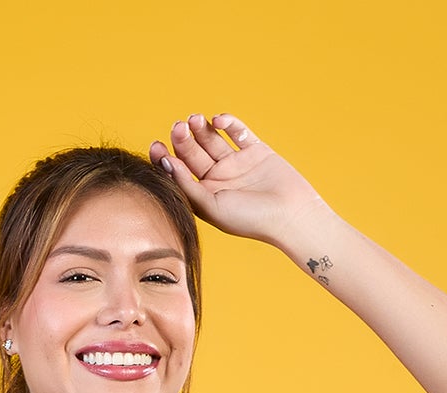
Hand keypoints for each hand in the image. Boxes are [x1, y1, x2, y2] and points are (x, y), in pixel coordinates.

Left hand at [149, 114, 327, 245]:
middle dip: (183, 139)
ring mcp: (236, 163)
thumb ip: (187, 187)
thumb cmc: (250, 219)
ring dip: (201, 128)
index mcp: (204, 195)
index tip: (156, 146)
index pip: (178, 173)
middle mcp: (218, 178)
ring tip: (194, 120)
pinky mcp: (255, 150)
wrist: (290, 215)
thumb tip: (165, 163)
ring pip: (211, 139)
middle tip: (178, 128)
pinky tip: (218, 121)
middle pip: (193, 153)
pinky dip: (227, 123)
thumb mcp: (212, 207)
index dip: (165, 158)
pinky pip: (237, 131)